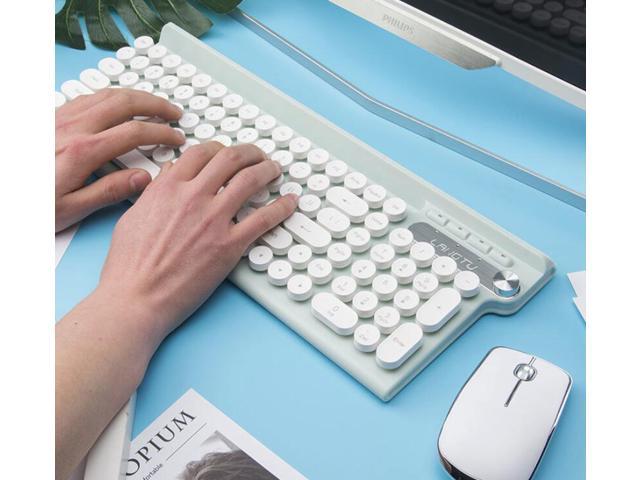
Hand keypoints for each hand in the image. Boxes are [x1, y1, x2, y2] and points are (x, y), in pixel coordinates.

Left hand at [55, 89, 184, 231]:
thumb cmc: (27, 206)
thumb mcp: (71, 210)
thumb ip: (110, 191)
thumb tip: (144, 179)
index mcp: (83, 152)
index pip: (135, 132)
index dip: (161, 132)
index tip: (176, 138)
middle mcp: (72, 128)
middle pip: (124, 102)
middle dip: (155, 105)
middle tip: (173, 112)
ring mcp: (60, 118)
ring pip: (106, 94)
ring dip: (135, 96)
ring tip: (153, 103)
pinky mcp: (50, 116)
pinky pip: (88, 96)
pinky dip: (111, 96)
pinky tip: (117, 103)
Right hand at [95, 141, 296, 342]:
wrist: (135, 298)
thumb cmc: (129, 266)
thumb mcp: (133, 217)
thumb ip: (155, 192)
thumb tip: (170, 173)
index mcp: (168, 188)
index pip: (201, 153)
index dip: (219, 149)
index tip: (227, 153)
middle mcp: (193, 197)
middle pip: (231, 159)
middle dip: (250, 153)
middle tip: (258, 156)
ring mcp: (214, 220)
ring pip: (251, 180)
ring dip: (268, 170)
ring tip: (275, 170)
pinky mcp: (230, 246)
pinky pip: (264, 219)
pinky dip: (282, 207)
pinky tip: (290, 203)